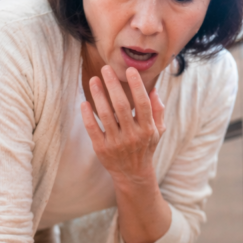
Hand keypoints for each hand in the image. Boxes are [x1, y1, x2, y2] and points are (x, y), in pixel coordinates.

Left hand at [82, 65, 165, 186]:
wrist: (133, 174)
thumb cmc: (145, 147)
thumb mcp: (158, 131)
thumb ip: (158, 110)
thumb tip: (153, 89)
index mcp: (147, 129)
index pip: (143, 104)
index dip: (136, 86)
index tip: (130, 70)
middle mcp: (133, 136)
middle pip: (122, 106)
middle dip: (113, 85)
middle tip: (106, 69)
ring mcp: (117, 143)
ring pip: (106, 115)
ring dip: (98, 96)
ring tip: (94, 80)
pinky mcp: (102, 149)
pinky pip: (93, 129)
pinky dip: (88, 116)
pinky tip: (84, 102)